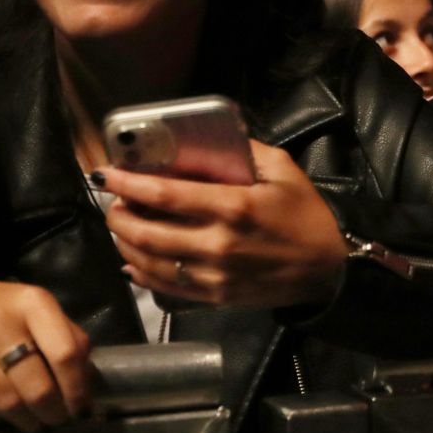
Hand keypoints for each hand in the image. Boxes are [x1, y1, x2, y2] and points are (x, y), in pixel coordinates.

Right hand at [0, 280, 93, 432]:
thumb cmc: (0, 310)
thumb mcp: (39, 311)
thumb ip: (68, 339)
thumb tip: (88, 382)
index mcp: (32, 303)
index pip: (64, 353)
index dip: (76, 388)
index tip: (80, 409)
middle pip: (35, 383)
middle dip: (51, 411)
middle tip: (56, 421)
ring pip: (4, 398)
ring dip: (24, 419)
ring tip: (34, 424)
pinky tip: (1, 412)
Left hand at [101, 141, 348, 307]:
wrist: (327, 271)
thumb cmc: (306, 216)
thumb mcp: (284, 171)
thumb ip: (246, 151)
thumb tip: (213, 135)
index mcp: (233, 206)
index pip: (165, 194)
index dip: (129, 183)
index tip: (106, 175)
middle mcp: (217, 242)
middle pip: (147, 232)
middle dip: (118, 216)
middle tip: (113, 202)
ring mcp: (213, 274)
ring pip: (149, 262)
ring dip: (125, 244)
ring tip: (120, 228)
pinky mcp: (214, 296)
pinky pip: (165, 288)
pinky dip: (140, 274)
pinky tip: (131, 261)